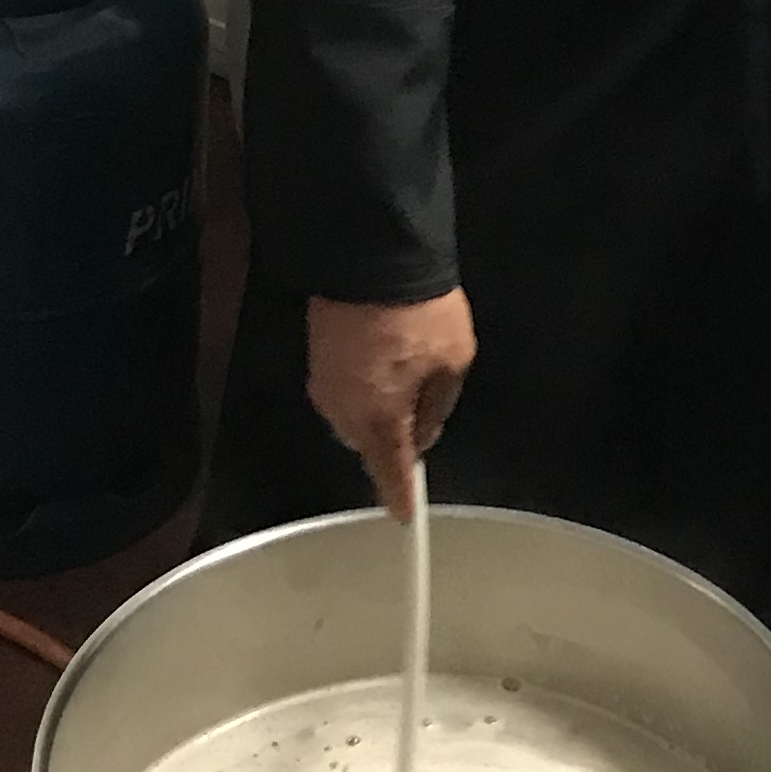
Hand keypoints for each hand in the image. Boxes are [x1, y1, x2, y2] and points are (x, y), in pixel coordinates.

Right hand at [306, 288, 475, 515]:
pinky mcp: (317, 361)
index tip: (403, 517)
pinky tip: (384, 371)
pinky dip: (364, 394)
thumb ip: (439, 405)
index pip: (390, 473)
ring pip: (354, 422)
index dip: (399, 497)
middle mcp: (344, 411)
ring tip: (408, 383)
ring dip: (378, 416)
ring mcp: (324, 385)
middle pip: (370, 448)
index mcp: (380, 419)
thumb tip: (425, 431)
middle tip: (424, 416)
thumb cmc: (419, 312)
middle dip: (394, 444)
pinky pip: (344, 395)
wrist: (371, 255)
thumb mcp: (454, 360)